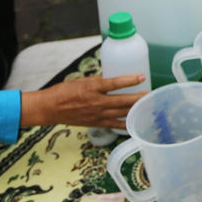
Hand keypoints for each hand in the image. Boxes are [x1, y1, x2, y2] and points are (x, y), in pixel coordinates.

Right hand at [19, 73, 148, 128]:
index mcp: (92, 88)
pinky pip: (115, 124)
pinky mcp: (97, 123)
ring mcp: (98, 114)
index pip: (115, 83)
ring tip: (148, 106)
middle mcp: (97, 102)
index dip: (130, 80)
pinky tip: (136, 122)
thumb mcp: (82, 80)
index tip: (142, 76)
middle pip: (123, 100)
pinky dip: (126, 124)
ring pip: (121, 113)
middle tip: (151, 93)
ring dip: (136, 109)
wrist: (50, 108)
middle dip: (139, 98)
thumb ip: (99, 80)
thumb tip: (114, 77)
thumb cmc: (64, 91)